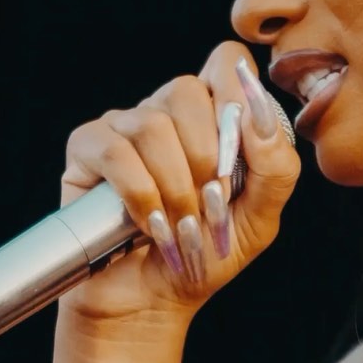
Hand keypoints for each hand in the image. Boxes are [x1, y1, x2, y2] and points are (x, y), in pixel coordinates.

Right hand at [59, 42, 300, 325]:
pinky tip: (147, 223)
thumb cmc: (206, 255)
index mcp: (211, 117)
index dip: (235, 89)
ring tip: (180, 225)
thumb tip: (259, 113)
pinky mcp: (87, 151)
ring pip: (151, 123)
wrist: (154, 301)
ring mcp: (123, 127)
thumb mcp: (260, 218)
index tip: (240, 143)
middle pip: (186, 90)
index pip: (224, 61)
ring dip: (175, 186)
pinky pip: (114, 151)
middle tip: (208, 203)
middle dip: (206, 156)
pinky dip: (140, 193)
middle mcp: (165, 112)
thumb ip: (275, 166)